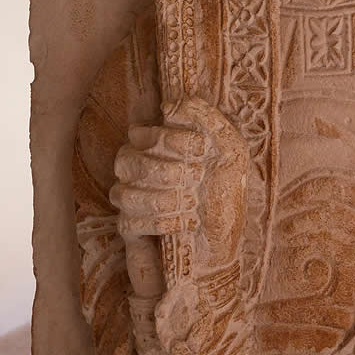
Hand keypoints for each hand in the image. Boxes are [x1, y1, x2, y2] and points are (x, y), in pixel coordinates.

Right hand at [110, 99, 247, 293]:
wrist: (229, 247)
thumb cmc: (229, 194)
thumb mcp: (231, 150)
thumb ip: (206, 117)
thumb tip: (168, 106)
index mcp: (158, 147)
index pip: (141, 133)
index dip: (173, 141)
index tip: (204, 151)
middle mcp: (139, 170)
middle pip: (126, 160)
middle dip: (167, 171)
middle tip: (198, 178)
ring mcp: (132, 200)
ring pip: (124, 193)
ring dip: (163, 199)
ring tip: (192, 205)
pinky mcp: (131, 231)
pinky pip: (128, 222)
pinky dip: (160, 223)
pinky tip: (185, 224)